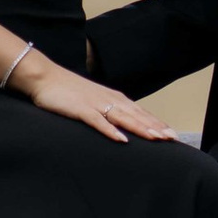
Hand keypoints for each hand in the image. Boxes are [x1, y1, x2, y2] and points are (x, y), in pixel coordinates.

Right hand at [9, 53, 179, 143]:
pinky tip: (122, 139)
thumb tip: (122, 125)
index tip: (172, 134)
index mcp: (112, 98)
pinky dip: (111, 130)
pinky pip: (98, 121)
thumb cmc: (68, 91)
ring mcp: (95, 104)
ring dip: (140, 128)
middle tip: (173, 138)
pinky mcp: (81, 109)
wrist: (45, 78)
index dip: (156, 123)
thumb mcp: (92, 100)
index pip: (139, 112)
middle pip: (136, 115)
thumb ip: (108, 111)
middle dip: (155, 127)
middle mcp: (108, 100)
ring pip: (123, 118)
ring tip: (156, 138)